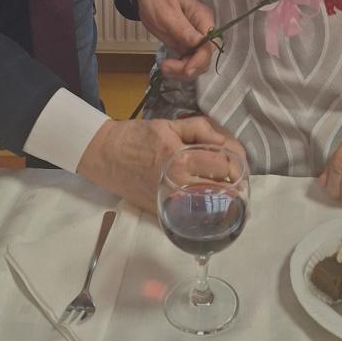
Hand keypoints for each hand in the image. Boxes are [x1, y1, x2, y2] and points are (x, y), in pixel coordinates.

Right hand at [77, 115, 248, 213]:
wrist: (106, 155)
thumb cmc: (136, 137)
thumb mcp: (169, 124)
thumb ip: (199, 129)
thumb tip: (222, 141)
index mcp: (182, 160)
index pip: (224, 165)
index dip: (236, 160)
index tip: (236, 158)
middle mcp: (179, 185)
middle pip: (223, 189)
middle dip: (234, 181)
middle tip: (235, 175)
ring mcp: (171, 203)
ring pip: (210, 206)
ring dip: (223, 198)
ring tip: (226, 188)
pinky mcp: (163, 213)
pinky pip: (192, 215)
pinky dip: (204, 209)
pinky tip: (209, 201)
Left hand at [135, 0, 214, 78]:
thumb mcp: (167, 11)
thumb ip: (182, 29)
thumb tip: (198, 44)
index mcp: (203, 19)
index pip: (210, 45)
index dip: (200, 60)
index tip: (186, 69)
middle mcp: (202, 30)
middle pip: (205, 57)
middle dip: (189, 68)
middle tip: (167, 68)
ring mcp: (194, 38)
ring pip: (196, 63)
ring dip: (182, 71)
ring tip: (164, 67)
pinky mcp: (184, 44)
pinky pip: (187, 61)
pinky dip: (178, 68)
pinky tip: (166, 67)